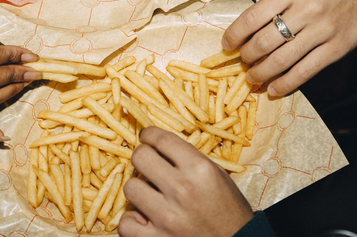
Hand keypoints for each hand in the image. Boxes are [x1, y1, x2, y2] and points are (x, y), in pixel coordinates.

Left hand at [118, 127, 253, 236]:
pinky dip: (132, 220)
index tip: (147, 137)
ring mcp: (168, 217)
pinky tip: (144, 218)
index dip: (150, 134)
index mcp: (200, 170)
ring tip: (149, 194)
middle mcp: (183, 190)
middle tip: (147, 164)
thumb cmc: (230, 211)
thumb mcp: (218, 177)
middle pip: (140, 157)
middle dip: (142, 158)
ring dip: (138, 189)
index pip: (162, 139)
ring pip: (130, 188)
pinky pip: (126, 223)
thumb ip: (190, 160)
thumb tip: (160, 146)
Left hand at [221, 0, 356, 95]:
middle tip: (242, 61)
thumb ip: (276, 3)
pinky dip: (286, 84)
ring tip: (253, 78)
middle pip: (264, 42)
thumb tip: (249, 30)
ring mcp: (322, 31)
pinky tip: (274, 88)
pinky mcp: (337, 48)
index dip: (234, 35)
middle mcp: (305, 10)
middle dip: (247, 57)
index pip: (252, 17)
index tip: (227, 44)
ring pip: (281, 60)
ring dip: (261, 73)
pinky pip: (305, 71)